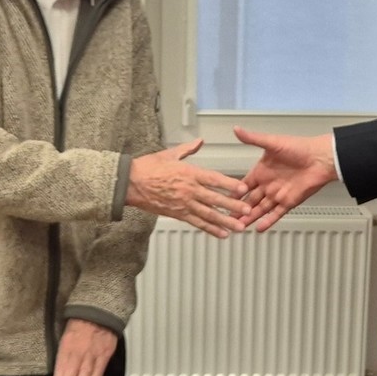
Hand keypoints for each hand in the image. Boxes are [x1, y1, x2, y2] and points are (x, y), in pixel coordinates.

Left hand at [50, 318, 117, 375]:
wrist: (99, 314)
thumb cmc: (80, 325)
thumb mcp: (66, 336)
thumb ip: (63, 354)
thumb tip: (60, 373)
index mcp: (68, 343)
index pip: (62, 364)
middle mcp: (81, 349)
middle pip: (73, 371)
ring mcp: (94, 352)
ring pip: (86, 373)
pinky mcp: (105, 354)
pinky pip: (99, 370)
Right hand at [126, 139, 249, 237]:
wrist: (129, 183)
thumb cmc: (147, 168)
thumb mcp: (169, 154)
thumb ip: (188, 149)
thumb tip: (200, 141)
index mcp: (189, 173)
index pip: (215, 179)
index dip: (230, 185)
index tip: (243, 189)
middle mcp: (189, 190)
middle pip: (216, 199)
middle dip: (233, 206)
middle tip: (247, 212)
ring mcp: (184, 204)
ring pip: (209, 214)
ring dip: (225, 221)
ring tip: (239, 227)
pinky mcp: (178, 214)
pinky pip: (197, 223)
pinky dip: (210, 229)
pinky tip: (222, 234)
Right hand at [235, 127, 337, 230]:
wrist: (321, 158)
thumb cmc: (300, 148)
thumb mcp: (272, 142)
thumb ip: (253, 139)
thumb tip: (237, 129)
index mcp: (262, 171)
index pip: (243, 184)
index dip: (233, 192)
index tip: (221, 198)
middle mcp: (268, 184)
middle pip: (249, 200)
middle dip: (238, 209)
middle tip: (225, 217)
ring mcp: (278, 194)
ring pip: (260, 209)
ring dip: (249, 217)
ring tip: (238, 226)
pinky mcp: (289, 202)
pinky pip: (276, 214)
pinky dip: (268, 221)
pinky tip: (258, 228)